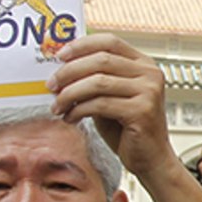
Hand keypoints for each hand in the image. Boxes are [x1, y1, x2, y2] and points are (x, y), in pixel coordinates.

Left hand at [46, 34, 171, 178]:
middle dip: (69, 71)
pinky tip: (71, 118)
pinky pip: (100, 104)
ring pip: (97, 82)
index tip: (59, 56)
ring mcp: (149, 92)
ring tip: (58, 106)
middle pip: (100, 60)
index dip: (81, 46)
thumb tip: (61, 67)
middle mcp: (150, 74)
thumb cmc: (128, 129)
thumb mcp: (111, 96)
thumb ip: (95, 79)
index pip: (109, 42)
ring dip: (70, 94)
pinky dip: (79, 111)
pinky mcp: (142, 112)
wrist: (150, 159)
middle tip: (51, 85)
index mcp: (144, 64)